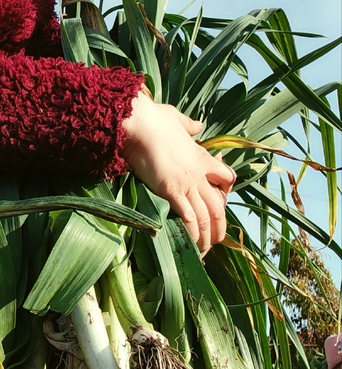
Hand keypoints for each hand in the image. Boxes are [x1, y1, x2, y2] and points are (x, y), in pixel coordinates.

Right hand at [121, 91, 234, 254]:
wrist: (140, 124)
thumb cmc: (154, 119)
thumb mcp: (176, 118)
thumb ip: (189, 125)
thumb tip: (198, 125)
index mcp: (203, 156)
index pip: (227, 177)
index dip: (226, 193)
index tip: (220, 203)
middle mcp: (199, 173)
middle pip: (218, 205)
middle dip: (220, 225)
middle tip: (216, 239)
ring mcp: (187, 183)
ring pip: (206, 216)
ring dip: (207, 236)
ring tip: (205, 250)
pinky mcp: (172, 191)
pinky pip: (188, 218)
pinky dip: (191, 233)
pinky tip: (190, 245)